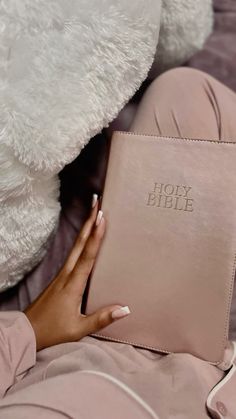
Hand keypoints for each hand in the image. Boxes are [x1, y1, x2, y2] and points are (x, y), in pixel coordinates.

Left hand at [24, 195, 129, 350]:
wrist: (28, 330)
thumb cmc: (53, 330)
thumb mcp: (79, 328)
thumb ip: (102, 318)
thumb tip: (125, 309)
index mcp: (73, 284)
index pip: (88, 255)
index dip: (96, 236)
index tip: (102, 217)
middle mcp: (67, 274)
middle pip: (80, 243)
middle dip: (89, 221)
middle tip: (98, 202)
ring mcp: (62, 274)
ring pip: (76, 246)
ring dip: (86, 228)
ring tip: (95, 213)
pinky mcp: (60, 277)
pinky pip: (73, 253)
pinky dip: (82, 241)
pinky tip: (86, 238)